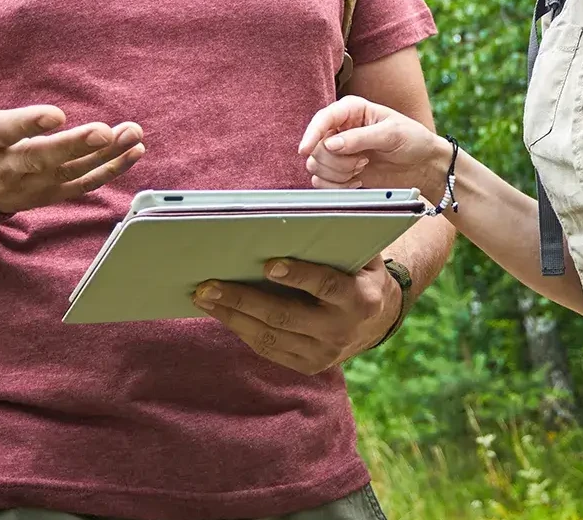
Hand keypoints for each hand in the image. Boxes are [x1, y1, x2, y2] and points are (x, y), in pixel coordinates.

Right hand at [0, 18, 144, 213]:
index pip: (2, 132)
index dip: (28, 124)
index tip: (56, 114)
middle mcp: (3, 167)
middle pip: (41, 159)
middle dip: (74, 146)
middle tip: (104, 131)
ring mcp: (26, 184)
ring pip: (67, 172)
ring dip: (103, 156)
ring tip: (131, 134)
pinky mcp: (45, 193)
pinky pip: (81, 185)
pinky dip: (109, 171)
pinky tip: (133, 151)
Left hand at [192, 257, 401, 373]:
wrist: (377, 319)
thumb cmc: (358, 273)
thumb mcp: (361, 255)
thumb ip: (336, 241)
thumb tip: (294, 218)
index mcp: (361, 298)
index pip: (326, 286)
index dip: (298, 276)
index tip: (268, 264)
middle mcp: (342, 330)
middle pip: (286, 316)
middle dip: (243, 299)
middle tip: (210, 285)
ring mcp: (325, 353)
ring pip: (271, 336)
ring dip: (232, 317)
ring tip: (204, 299)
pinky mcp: (309, 366)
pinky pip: (269, 350)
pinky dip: (242, 330)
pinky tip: (222, 314)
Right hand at [297, 96, 449, 201]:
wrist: (423, 165)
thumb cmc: (412, 140)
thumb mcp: (391, 134)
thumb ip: (360, 138)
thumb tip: (330, 144)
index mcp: (352, 110)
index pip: (323, 119)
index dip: (311, 134)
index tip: (305, 149)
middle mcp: (341, 129)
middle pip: (317, 147)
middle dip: (338, 161)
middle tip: (363, 161)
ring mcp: (339, 151)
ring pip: (316, 165)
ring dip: (337, 173)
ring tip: (361, 169)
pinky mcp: (341, 171)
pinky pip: (322, 181)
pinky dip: (337, 186)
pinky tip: (356, 181)